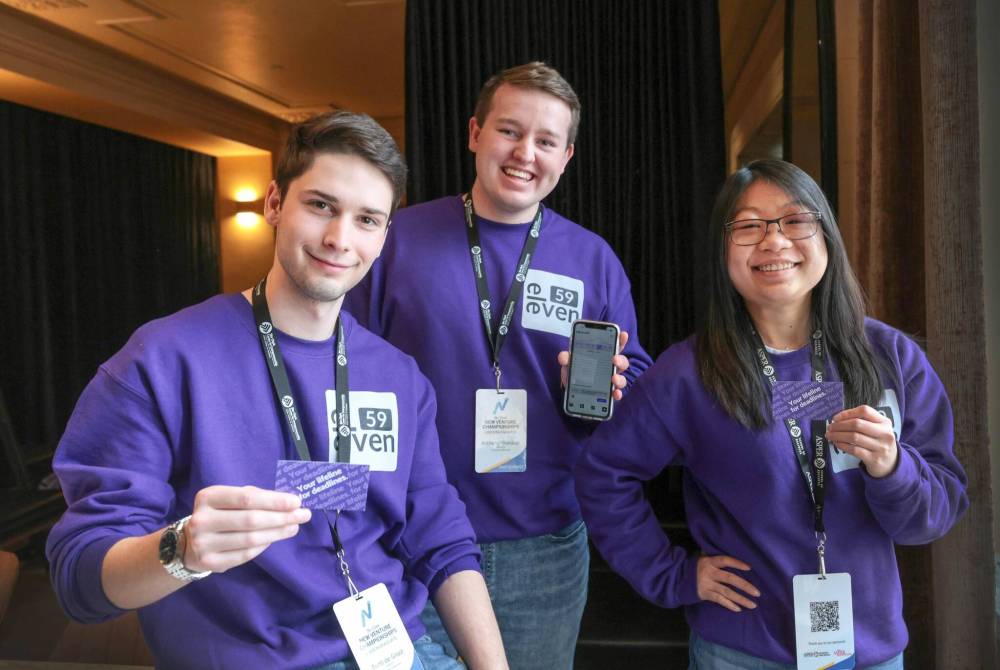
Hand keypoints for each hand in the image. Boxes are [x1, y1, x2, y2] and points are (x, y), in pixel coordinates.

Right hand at [183, 485, 311, 572]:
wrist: (188, 543)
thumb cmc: (219, 514)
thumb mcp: (229, 499)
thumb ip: (255, 498)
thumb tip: (289, 502)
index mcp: (208, 497)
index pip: (246, 498)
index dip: (274, 500)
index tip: (297, 502)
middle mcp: (202, 520)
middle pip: (251, 520)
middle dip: (281, 517)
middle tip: (303, 515)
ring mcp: (204, 543)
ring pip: (250, 539)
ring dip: (277, 533)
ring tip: (294, 527)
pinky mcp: (210, 562)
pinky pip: (245, 554)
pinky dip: (264, 546)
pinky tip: (274, 538)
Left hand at [558, 330, 630, 400]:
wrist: (569, 388)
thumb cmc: (574, 370)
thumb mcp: (569, 362)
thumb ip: (566, 357)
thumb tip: (563, 357)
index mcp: (603, 355)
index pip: (615, 345)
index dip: (620, 339)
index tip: (623, 334)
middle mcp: (610, 367)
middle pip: (622, 362)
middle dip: (620, 360)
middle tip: (614, 359)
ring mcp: (610, 381)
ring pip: (621, 378)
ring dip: (620, 378)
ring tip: (614, 378)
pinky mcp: (608, 393)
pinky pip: (616, 394)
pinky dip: (617, 394)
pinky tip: (615, 394)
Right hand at [696, 555, 758, 611]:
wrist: (678, 578)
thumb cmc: (695, 568)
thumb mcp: (703, 560)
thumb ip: (715, 560)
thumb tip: (732, 558)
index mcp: (709, 562)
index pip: (725, 560)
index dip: (737, 563)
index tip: (750, 568)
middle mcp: (709, 572)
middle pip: (730, 578)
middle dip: (745, 586)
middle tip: (757, 593)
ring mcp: (706, 584)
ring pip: (727, 592)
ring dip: (741, 599)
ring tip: (753, 605)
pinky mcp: (704, 594)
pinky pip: (719, 600)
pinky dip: (729, 604)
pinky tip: (738, 608)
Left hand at [826, 405, 898, 477]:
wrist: (891, 463)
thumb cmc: (878, 442)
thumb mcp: (878, 429)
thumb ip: (863, 421)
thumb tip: (837, 420)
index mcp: (884, 422)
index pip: (864, 411)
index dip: (847, 413)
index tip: (836, 418)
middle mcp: (885, 433)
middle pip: (857, 424)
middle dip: (839, 425)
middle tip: (829, 428)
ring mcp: (880, 447)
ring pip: (854, 437)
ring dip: (838, 435)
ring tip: (830, 435)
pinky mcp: (874, 459)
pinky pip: (854, 449)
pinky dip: (842, 445)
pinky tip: (837, 443)